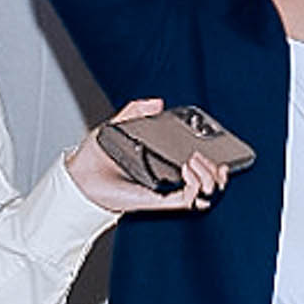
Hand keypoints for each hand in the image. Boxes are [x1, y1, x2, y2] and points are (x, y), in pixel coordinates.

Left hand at [64, 99, 231, 215]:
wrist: (80, 176)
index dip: (217, 162)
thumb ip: (136, 111)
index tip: (223, 152)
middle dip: (221, 173)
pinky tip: (188, 168)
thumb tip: (157, 102)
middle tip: (217, 160)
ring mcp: (166, 191)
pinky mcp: (159, 200)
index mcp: (164, 164)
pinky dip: (196, 186)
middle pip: (211, 184)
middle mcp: (169, 180)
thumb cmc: (96, 157)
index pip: (200, 166)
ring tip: (197, 161)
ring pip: (206, 194)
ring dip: (210, 177)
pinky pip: (189, 200)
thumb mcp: (118, 125)